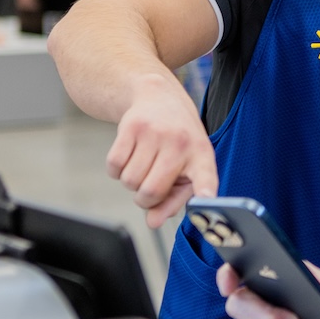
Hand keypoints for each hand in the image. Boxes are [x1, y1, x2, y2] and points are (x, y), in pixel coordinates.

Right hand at [105, 73, 218, 227]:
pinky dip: (116, 171)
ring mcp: (154, 133)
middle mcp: (180, 143)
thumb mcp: (186, 166)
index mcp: (202, 155)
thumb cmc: (176, 141)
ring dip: (130, 184)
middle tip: (149, 189)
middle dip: (145, 200)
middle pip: (151, 192)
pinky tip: (129, 157)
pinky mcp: (130, 127)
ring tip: (142, 167)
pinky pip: (114, 167)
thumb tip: (153, 222)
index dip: (205, 191)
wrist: (157, 96)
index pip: (206, 176)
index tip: (205, 201)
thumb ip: (173, 199)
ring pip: (130, 182)